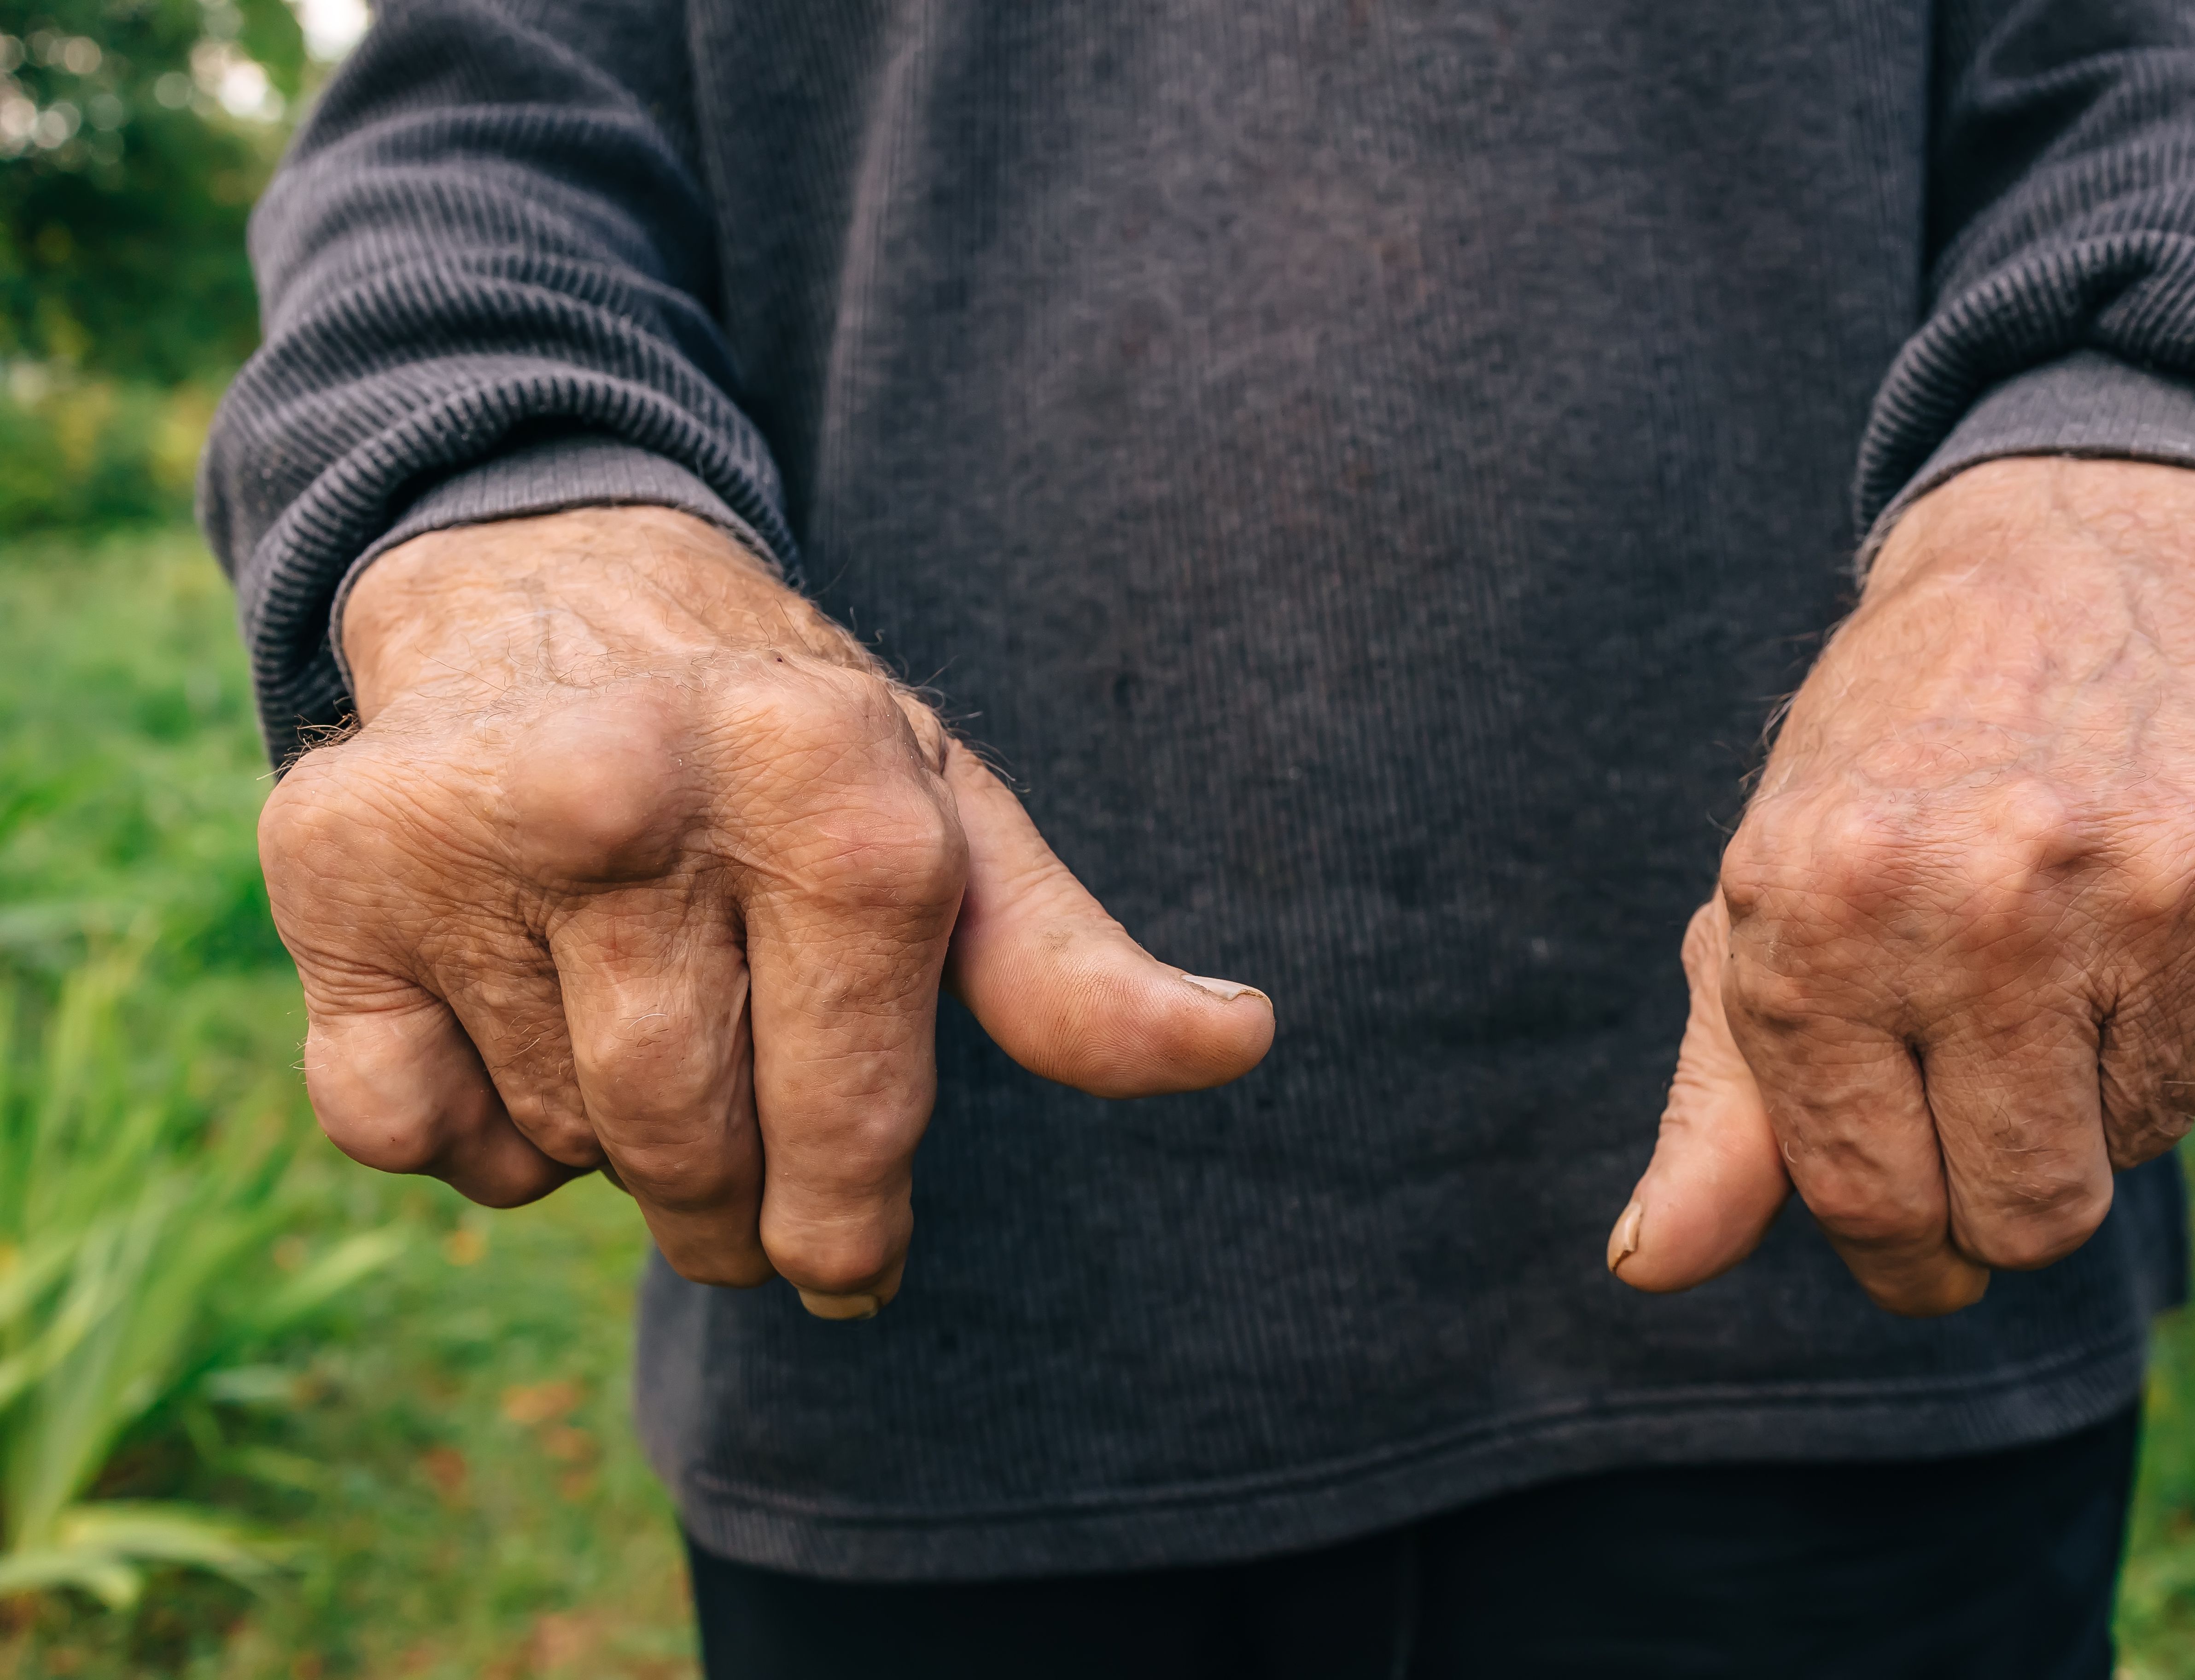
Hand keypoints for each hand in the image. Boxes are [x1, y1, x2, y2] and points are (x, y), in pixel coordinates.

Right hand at [260, 506, 1272, 1316]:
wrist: (561, 585)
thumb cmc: (788, 746)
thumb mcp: (950, 825)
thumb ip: (1071, 964)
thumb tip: (1238, 1039)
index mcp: (833, 789)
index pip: (852, 1115)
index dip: (853, 1222)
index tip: (852, 1261)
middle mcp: (639, 793)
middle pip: (697, 1151)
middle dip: (732, 1208)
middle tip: (743, 1173)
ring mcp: (471, 825)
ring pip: (563, 1145)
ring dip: (613, 1147)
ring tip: (637, 1031)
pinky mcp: (330, 863)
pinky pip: (407, 1126)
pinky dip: (469, 1125)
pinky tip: (511, 1014)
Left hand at [1607, 457, 2194, 1314]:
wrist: (2059, 565)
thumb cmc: (1884, 779)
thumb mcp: (1763, 920)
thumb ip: (1718, 1113)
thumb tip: (1645, 1267)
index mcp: (1818, 912)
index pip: (1873, 1201)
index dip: (1903, 1252)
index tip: (1920, 1239)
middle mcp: (1982, 892)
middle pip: (2030, 1216)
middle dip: (2007, 1193)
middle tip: (1994, 1089)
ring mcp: (2148, 872)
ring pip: (2143, 1140)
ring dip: (2099, 1083)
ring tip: (2062, 944)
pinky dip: (2192, 1012)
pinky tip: (2144, 900)